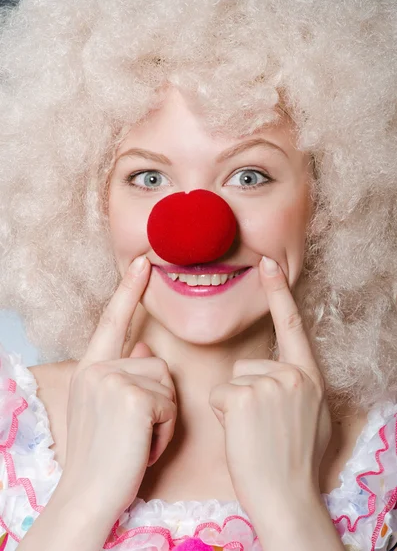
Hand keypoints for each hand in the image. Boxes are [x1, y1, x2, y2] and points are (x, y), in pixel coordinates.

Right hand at [58, 256, 176, 520]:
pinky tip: (145, 446)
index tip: (142, 261)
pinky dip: (165, 430)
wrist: (88, 495)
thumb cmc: (105, 456)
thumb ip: (123, 373)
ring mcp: (114, 380)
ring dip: (163, 417)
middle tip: (135, 432)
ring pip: (168, 384)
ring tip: (139, 440)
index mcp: (90, 368)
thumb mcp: (106, 409)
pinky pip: (170, 404)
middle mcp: (98, 368)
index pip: (113, 320)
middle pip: (157, 364)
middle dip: (159, 400)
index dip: (128, 289)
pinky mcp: (134, 396)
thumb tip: (143, 347)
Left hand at [209, 256, 330, 514]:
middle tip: (262, 428)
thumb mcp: (310, 417)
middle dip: (245, 394)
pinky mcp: (243, 397)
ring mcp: (269, 384)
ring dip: (234, 406)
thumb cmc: (294, 461)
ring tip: (253, 433)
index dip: (278, 292)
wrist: (287, 498)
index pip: (292, 325)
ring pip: (231, 380)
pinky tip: (241, 434)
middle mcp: (293, 374)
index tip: (268, 262)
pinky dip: (222, 416)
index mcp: (309, 377)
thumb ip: (296, 388)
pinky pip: (218, 395)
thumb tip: (285, 374)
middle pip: (247, 366)